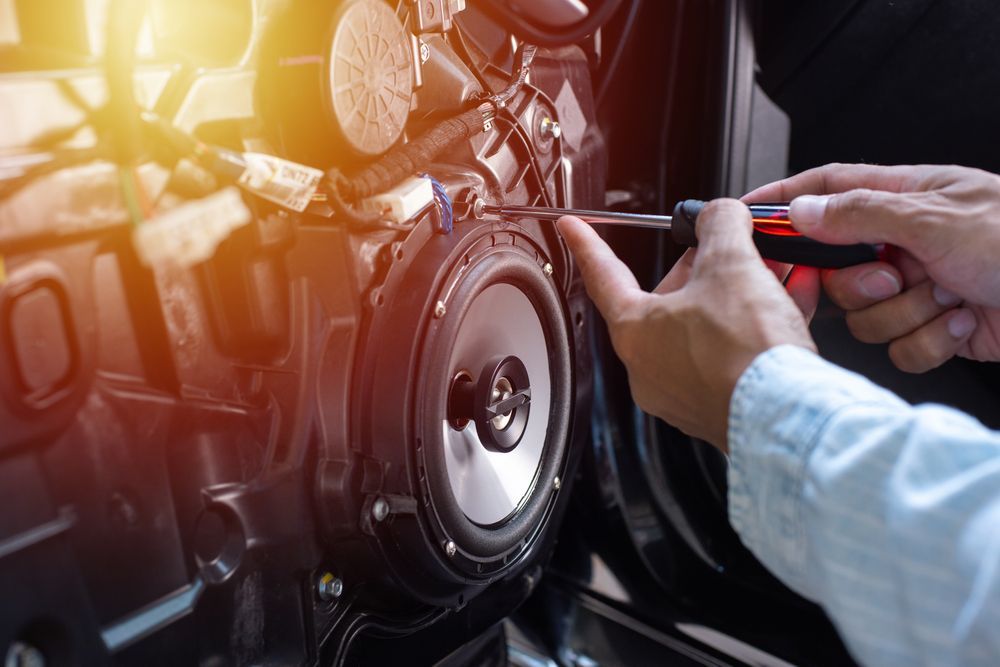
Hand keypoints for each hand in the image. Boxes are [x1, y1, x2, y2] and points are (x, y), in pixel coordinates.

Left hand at [558, 199, 815, 450]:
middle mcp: (650, 368)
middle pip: (669, 299)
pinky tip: (789, 303)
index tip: (572, 228)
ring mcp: (683, 393)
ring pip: (706, 327)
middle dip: (702, 268)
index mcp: (635, 331)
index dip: (588, 243)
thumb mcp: (731, 262)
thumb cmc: (745, 353)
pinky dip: (756, 327)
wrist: (787, 415)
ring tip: (771, 273)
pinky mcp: (719, 407)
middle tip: (728, 246)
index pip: (603, 275)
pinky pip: (733, 355)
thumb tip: (719, 215)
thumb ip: (720, 225)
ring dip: (739, 295)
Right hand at [745, 163, 999, 371]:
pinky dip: (930, 341)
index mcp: (905, 199)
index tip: (744, 218)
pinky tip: (963, 322)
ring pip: (865, 315)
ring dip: (905, 315)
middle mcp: (907, 243)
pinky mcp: (936, 329)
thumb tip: (802, 211)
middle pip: (836, 269)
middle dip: (861, 285)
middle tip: (894, 275)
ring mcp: (921, 288)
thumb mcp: (936, 219)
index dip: (783, 201)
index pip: (827, 191)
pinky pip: (899, 347)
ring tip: (947, 298)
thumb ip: (860, 214)